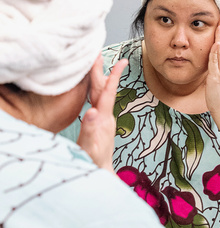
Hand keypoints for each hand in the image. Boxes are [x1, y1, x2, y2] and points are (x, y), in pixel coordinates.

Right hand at [77, 55, 127, 171]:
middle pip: (102, 90)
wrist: (100, 175)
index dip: (113, 77)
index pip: (108, 94)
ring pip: (99, 95)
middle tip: (96, 52)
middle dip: (100, 71)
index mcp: (103, 120)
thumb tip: (92, 112)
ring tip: (93, 64)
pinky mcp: (98, 125)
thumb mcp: (90, 147)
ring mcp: (102, 121)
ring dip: (97, 79)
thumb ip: (90, 130)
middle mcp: (105, 118)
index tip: (121, 61)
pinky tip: (89, 88)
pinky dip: (91, 91)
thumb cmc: (93, 164)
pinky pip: (94, 103)